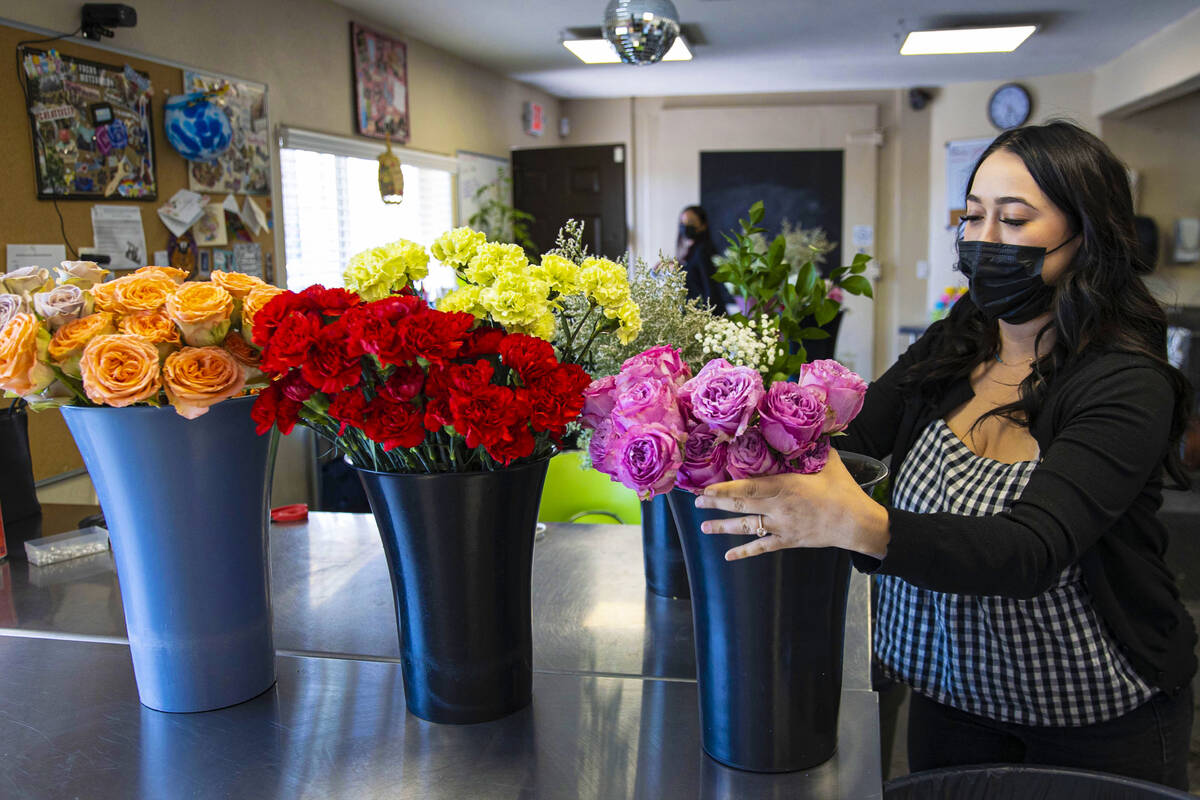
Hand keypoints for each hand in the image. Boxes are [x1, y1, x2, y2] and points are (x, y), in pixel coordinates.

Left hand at [694, 450, 889, 561]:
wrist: (857, 523)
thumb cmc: (843, 489)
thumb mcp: (827, 462)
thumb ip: (811, 447)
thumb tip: (804, 426)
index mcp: (785, 486)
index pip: (748, 487)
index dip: (725, 489)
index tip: (706, 488)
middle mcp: (778, 508)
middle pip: (741, 505)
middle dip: (716, 504)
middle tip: (697, 503)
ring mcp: (781, 527)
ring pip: (746, 527)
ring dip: (723, 527)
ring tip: (704, 527)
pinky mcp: (788, 541)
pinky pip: (762, 547)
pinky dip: (745, 552)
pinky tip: (729, 556)